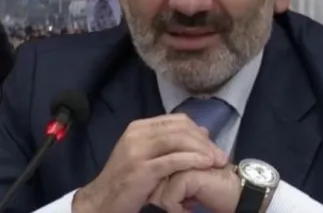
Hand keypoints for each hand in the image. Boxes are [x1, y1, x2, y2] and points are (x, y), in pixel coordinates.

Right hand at [72, 114, 227, 212]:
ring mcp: (138, 150)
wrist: (101, 202)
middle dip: (204, 141)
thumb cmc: (127, 181)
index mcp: (139, 127)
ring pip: (179, 141)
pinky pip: (173, 160)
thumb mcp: (148, 156)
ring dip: (203, 150)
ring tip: (218, 161)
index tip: (213, 145)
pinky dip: (193, 160)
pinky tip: (206, 164)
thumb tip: (204, 130)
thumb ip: (171, 143)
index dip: (199, 131)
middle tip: (221, 155)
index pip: (177, 121)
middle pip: (181, 129)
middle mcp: (138, 134)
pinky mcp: (142, 169)